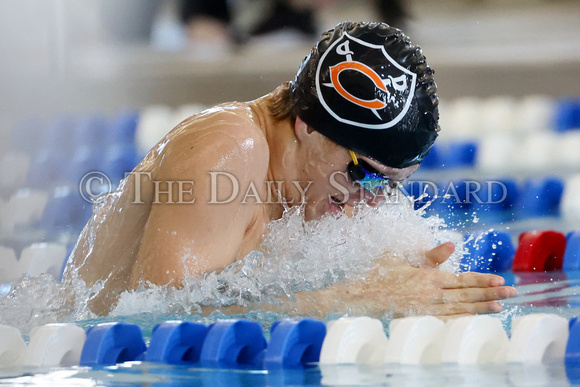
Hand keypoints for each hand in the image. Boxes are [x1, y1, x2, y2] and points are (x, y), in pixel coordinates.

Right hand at [328, 242, 516, 318]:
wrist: (361, 297)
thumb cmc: (379, 276)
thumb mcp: (401, 258)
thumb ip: (429, 254)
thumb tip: (450, 244)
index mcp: (428, 276)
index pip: (462, 279)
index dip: (483, 280)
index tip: (500, 280)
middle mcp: (432, 293)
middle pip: (467, 294)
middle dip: (491, 293)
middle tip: (512, 293)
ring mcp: (428, 308)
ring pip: (461, 308)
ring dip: (482, 308)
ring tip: (500, 307)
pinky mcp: (421, 319)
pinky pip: (447, 321)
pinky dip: (463, 320)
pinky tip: (475, 320)